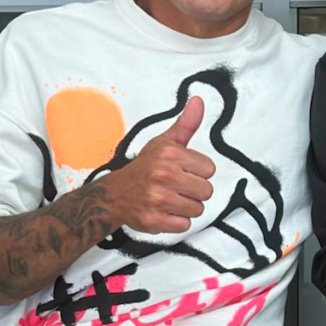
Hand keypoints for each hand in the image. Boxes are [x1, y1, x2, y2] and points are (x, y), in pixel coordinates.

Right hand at [104, 96, 214, 233]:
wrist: (115, 193)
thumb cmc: (146, 167)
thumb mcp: (165, 142)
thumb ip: (186, 124)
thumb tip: (199, 100)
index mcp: (169, 154)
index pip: (209, 169)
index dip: (198, 171)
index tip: (183, 170)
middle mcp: (163, 175)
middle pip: (207, 191)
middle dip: (194, 190)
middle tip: (177, 186)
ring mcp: (157, 199)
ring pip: (197, 209)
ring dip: (186, 206)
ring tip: (170, 198)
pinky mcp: (154, 220)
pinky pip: (184, 225)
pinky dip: (176, 221)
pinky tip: (164, 211)